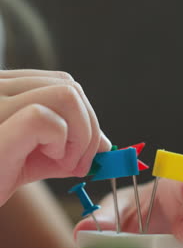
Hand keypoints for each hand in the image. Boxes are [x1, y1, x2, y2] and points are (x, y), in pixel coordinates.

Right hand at [0, 69, 110, 205]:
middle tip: (78, 164)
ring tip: (63, 163)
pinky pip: (45, 119)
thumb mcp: (34, 159)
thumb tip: (107, 145)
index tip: (83, 153)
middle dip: (89, 130)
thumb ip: (68, 147)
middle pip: (71, 87)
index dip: (86, 118)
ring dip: (80, 137)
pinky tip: (51, 161)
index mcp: (6, 89)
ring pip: (67, 95)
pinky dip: (63, 143)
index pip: (63, 83)